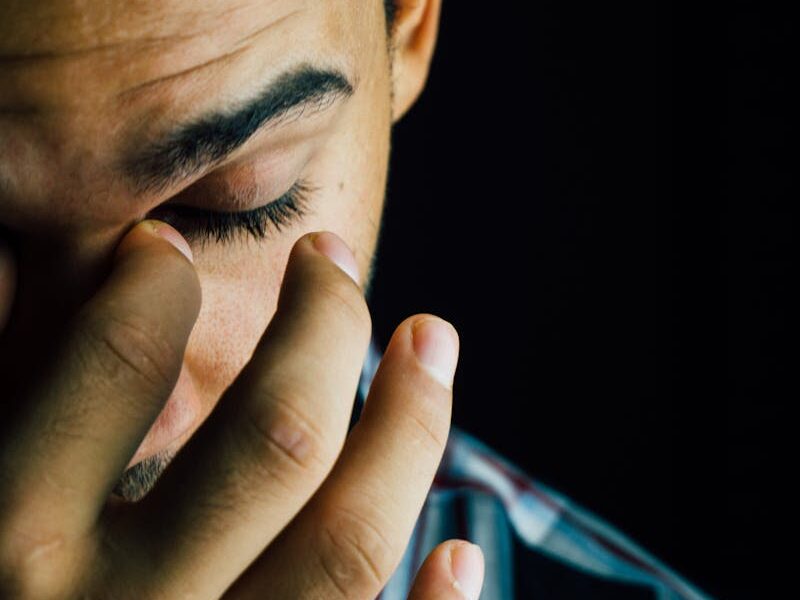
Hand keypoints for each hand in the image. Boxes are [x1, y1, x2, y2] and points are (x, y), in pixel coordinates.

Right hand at [0, 223, 483, 598]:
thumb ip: (24, 444)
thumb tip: (47, 305)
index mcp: (6, 550)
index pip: (112, 367)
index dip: (152, 285)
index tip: (169, 251)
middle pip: (276, 437)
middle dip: (324, 326)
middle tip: (336, 258)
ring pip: (351, 540)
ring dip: (410, 426)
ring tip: (430, 337)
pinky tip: (464, 550)